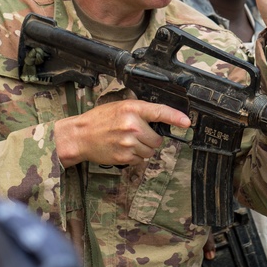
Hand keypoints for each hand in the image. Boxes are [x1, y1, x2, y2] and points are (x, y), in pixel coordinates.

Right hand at [54, 99, 190, 167]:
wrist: (80, 136)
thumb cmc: (99, 120)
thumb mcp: (119, 107)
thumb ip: (139, 111)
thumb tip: (160, 119)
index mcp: (132, 109)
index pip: (159, 112)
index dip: (176, 117)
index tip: (187, 122)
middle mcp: (132, 125)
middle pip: (157, 138)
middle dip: (150, 138)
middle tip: (135, 134)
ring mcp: (129, 142)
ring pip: (150, 151)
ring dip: (143, 148)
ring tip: (126, 141)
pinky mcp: (125, 156)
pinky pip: (141, 159)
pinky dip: (135, 156)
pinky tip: (122, 149)